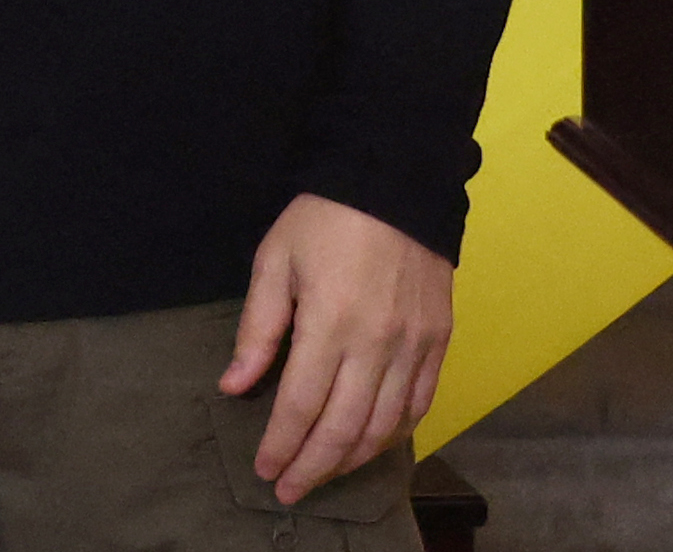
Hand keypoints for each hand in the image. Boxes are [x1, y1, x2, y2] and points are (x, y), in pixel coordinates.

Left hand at [219, 193, 451, 504]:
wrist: (395, 181)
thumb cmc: (324, 218)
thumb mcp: (274, 261)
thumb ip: (257, 329)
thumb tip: (234, 386)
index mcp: (330, 322)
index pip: (301, 405)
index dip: (281, 445)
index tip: (265, 470)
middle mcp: (377, 343)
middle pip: (344, 427)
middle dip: (313, 467)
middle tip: (290, 490)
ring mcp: (414, 345)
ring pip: (385, 425)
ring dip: (352, 459)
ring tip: (324, 473)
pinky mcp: (439, 341)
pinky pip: (420, 404)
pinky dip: (395, 434)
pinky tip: (372, 445)